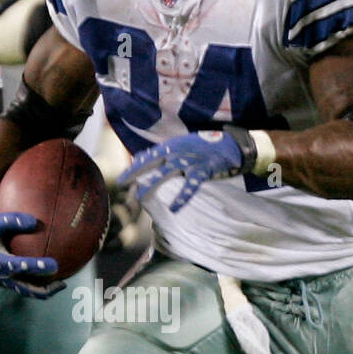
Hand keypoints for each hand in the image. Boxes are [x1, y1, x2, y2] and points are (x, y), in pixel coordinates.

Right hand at [0, 207, 64, 297]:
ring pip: (23, 289)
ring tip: (58, 284)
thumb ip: (12, 220)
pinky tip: (44, 276)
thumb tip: (36, 221)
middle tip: (62, 284)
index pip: (20, 266)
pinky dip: (32, 283)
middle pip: (25, 288)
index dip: (37, 266)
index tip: (54, 266)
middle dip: (44, 289)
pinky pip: (19, 285)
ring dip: (40, 290)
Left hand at [120, 128, 256, 211]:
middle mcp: (178, 151)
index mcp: (172, 145)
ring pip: (166, 174)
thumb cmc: (204, 147)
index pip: (149, 155)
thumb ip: (165, 153)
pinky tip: (174, 208)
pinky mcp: (202, 171)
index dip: (135, 166)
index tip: (122, 178)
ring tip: (140, 197)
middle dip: (136, 173)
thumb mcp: (182, 145)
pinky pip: (190, 186)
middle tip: (123, 184)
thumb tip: (143, 158)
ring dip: (151, 185)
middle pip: (152, 163)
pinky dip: (182, 197)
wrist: (230, 145)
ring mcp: (189, 161)